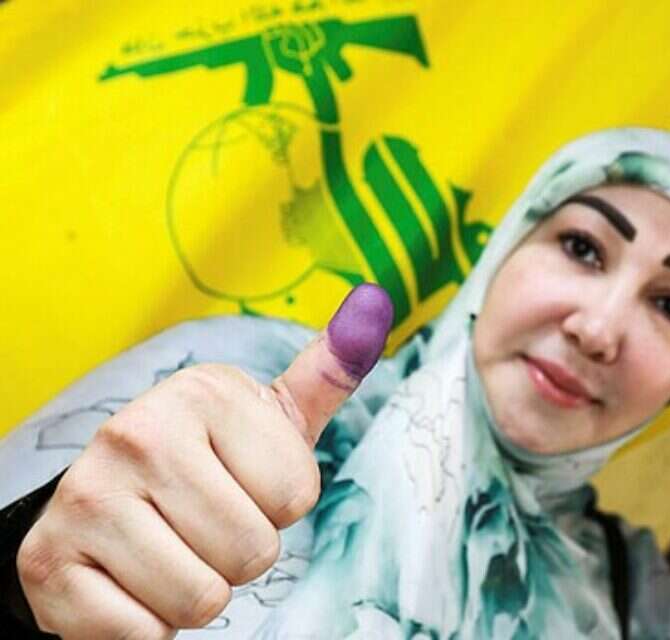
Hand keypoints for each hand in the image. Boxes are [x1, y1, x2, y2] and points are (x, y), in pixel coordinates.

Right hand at [16, 284, 392, 638]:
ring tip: (171, 550)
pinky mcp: (49, 567)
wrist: (103, 504)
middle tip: (204, 524)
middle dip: (240, 554)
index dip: (280, 505)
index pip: (297, 496)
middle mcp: (135, 433)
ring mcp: (86, 498)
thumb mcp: (271, 417)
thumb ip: (327, 373)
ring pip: (202, 599)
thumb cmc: (211, 460)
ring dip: (196, 592)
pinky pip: (143, 635)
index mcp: (202, 392)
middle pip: (253, 551)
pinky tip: (130, 581)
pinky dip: (147, 626)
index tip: (242, 482)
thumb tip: (375, 304)